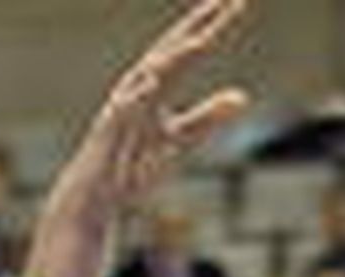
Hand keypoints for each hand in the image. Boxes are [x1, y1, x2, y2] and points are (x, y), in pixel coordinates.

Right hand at [65, 0, 250, 218]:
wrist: (101, 190)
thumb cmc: (138, 161)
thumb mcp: (182, 139)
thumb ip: (209, 116)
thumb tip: (243, 97)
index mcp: (160, 83)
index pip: (191, 48)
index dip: (214, 25)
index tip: (239, 1)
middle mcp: (141, 84)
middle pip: (173, 48)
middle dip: (198, 24)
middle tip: (225, 0)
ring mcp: (124, 104)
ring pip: (150, 73)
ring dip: (174, 56)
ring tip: (201, 40)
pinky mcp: (109, 129)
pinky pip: (124, 109)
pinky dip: (138, 94)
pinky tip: (154, 82)